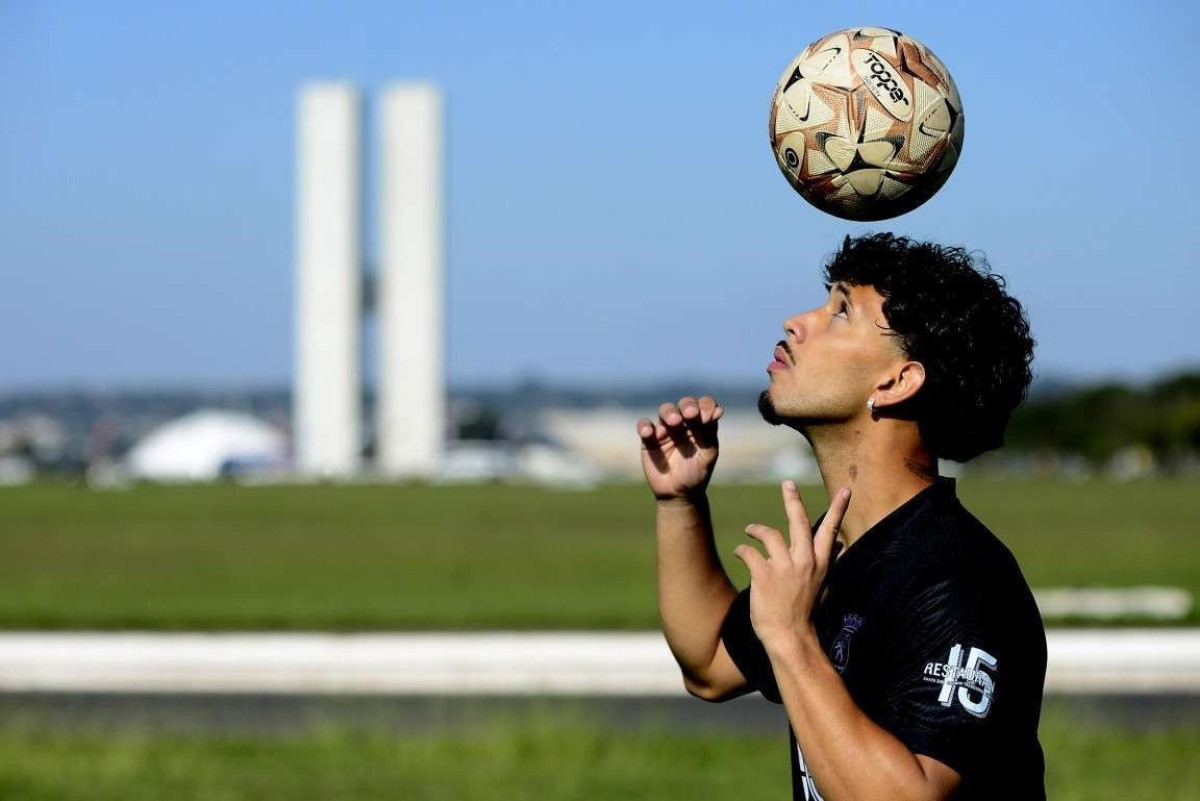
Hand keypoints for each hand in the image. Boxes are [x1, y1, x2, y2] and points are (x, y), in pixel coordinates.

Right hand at [637, 396, 723, 500]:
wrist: (679, 494)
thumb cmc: (697, 473)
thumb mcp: (708, 454)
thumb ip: (710, 432)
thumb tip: (718, 410)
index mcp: (700, 424)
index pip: (704, 405)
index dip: (706, 406)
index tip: (708, 417)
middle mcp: (683, 423)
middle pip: (684, 404)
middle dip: (688, 405)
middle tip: (691, 414)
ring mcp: (665, 429)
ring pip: (665, 410)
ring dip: (669, 412)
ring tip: (674, 421)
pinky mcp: (649, 439)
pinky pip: (644, 426)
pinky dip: (645, 426)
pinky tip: (650, 433)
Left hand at [734, 481, 850, 647]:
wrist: (790, 638)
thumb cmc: (802, 614)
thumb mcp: (820, 586)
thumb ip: (823, 563)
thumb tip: (836, 545)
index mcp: (820, 564)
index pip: (831, 530)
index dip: (838, 509)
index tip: (846, 490)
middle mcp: (804, 562)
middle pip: (799, 521)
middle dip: (793, 500)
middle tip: (788, 483)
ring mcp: (784, 567)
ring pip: (769, 533)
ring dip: (756, 529)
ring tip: (750, 530)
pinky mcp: (764, 575)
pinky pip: (750, 552)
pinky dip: (742, 549)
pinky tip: (739, 552)